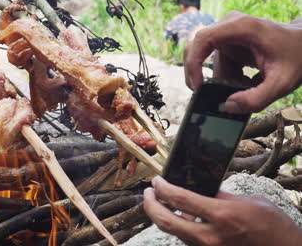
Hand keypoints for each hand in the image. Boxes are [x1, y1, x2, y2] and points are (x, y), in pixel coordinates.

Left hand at [143, 176, 301, 245]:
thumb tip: (197, 189)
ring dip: (162, 216)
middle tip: (148, 193)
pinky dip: (179, 227)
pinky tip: (180, 215)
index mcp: (221, 216)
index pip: (179, 198)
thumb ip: (218, 196)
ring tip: (160, 201)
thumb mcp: (246, 202)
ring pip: (174, 232)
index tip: (157, 180)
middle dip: (150, 205)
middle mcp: (210, 236)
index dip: (162, 187)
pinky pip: (186, 239)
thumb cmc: (271, 226)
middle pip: (165, 221)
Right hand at [184, 11, 301, 113]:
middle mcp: (229, 26)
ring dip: (224, 80)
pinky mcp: (228, 43)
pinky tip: (245, 81)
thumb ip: (257, 98)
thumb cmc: (296, 57)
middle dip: (199, 74)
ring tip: (247, 86)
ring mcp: (227, 34)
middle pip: (197, 48)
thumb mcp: (282, 82)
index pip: (203, 39)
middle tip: (204, 94)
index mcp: (241, 27)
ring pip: (210, 62)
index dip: (194, 62)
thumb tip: (228, 106)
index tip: (197, 85)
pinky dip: (227, 77)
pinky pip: (217, 64)